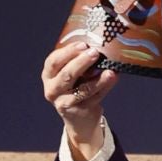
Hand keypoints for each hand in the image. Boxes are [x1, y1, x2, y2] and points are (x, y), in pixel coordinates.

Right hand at [43, 40, 118, 158]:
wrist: (79, 117)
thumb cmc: (75, 87)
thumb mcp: (71, 74)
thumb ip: (77, 61)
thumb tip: (97, 43)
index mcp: (48, 76)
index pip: (53, 62)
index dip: (68, 52)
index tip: (83, 44)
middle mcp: (52, 90)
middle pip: (66, 75)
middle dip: (81, 62)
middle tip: (95, 53)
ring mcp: (65, 103)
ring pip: (83, 89)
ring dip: (98, 79)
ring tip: (109, 70)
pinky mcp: (80, 111)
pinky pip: (95, 98)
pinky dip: (105, 87)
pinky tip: (113, 78)